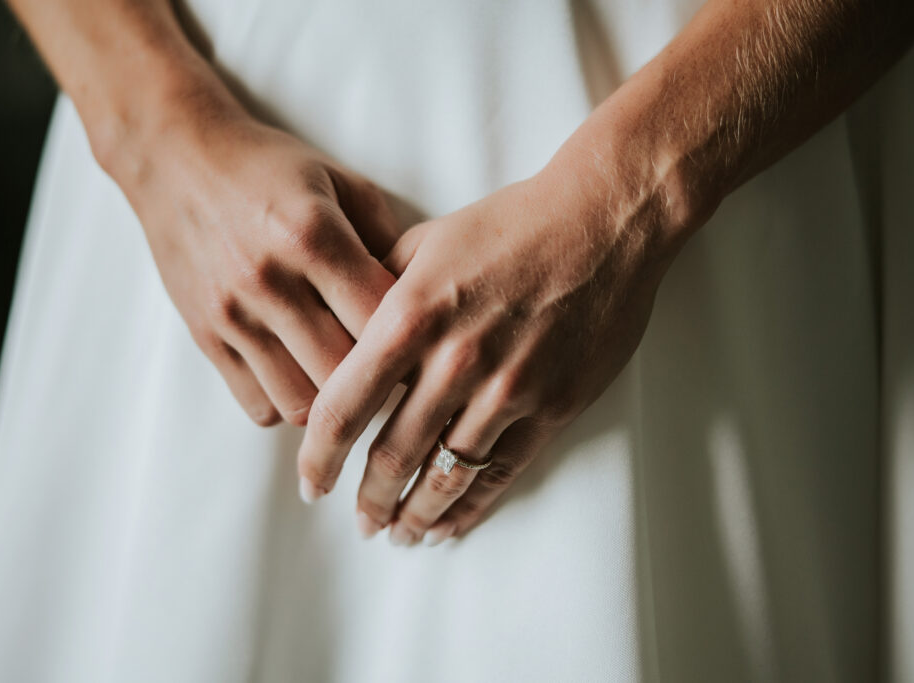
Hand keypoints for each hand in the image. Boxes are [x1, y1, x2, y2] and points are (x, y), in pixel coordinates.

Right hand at [120, 107, 398, 426]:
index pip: (379, 319)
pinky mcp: (204, 337)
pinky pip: (258, 405)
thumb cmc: (270, 169)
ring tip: (345, 378)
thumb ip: (388, 240)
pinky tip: (302, 373)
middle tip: (391, 370)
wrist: (175, 157)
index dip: (412, 339)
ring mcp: (231, 314)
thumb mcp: (342, 182)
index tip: (424, 342)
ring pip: (301, 403)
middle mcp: (269, 280)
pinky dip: (287, 401)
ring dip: (331, 401)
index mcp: (313, 235)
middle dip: (375, 379)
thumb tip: (426, 305)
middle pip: (343, 374)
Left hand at [295, 142, 694, 542]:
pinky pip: (502, 472)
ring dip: (415, 514)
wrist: (603, 221)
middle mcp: (455, 361)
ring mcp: (508, 389)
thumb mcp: (425, 242)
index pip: (343, 408)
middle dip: (368, 499)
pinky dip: (470, 506)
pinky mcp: (553, 406)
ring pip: (446, 475)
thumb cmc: (511, 224)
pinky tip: (449, 522)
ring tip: (398, 533)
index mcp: (410, 316)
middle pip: (393, 455)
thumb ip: (376, 290)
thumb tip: (342, 332)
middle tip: (358, 521)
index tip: (310, 482)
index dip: (318, 457)